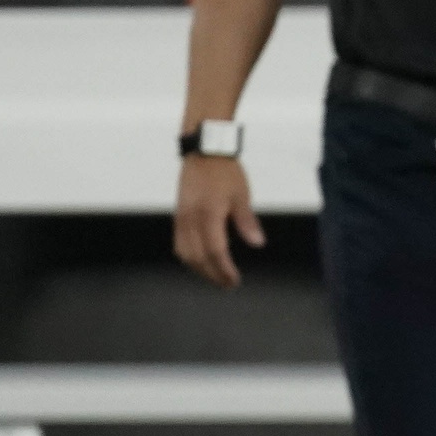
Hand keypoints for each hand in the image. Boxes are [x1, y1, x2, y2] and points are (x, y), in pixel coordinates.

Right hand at [174, 156, 263, 288]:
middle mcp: (190, 218)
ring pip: (185, 253)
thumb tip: (257, 243)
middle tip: (227, 285)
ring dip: (199, 269)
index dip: (224, 269)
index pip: (215, 251)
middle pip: (198, 257)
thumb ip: (247, 221)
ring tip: (215, 277)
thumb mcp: (242, 195)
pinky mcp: (178, 215)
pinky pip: (179, 243)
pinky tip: (200, 262)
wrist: (204, 151)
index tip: (234, 280)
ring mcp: (181, 217)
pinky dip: (189, 257)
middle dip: (212, 275)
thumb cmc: (225, 172)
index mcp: (208, 214)